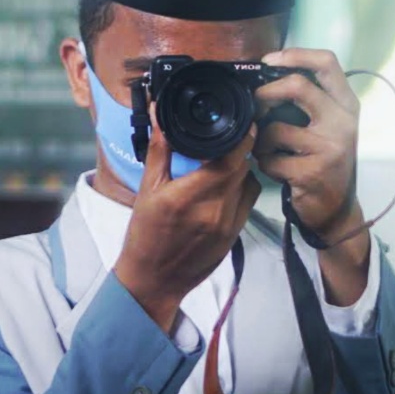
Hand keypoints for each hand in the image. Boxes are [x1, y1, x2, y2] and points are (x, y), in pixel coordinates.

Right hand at [114, 108, 260, 331]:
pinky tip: (224, 189)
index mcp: (190, 196)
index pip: (231, 158)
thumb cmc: (145, 235)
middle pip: (243, 167)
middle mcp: (214, 211)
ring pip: (250, 184)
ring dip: (241, 171)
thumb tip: (160, 113)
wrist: (153, 280)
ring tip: (223, 165)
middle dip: (237, 150)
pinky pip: (248, 203)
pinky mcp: (234, 237)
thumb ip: (160, 150)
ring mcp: (228, 226)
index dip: (242, 136)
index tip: (241, 121)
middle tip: (226, 140)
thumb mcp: (147, 190)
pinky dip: (241, 190)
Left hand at [253, 48, 369, 305]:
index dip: (296, 55)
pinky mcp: (312, 172)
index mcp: (347, 105)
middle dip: (265, 93)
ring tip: (266, 150)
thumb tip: (266, 78)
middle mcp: (343, 122)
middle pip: (297, 87)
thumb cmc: (324, 161)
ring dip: (261, 140)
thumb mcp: (326, 127)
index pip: (328, 63)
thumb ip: (307, 103)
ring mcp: (330, 148)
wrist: (336, 209)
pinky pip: (270, 159)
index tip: (269, 60)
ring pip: (275, 128)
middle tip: (254, 103)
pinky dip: (264, 164)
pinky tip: (274, 169)